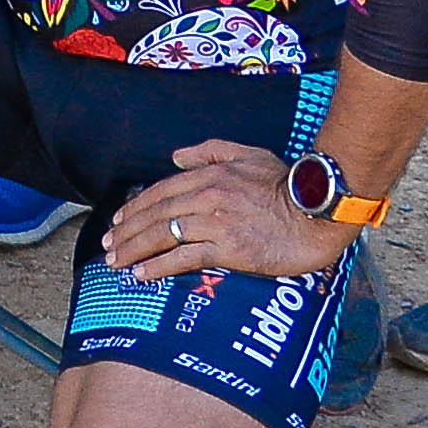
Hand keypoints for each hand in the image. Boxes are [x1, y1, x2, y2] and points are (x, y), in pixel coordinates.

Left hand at [109, 137, 353, 285]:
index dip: (136, 207)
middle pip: (156, 214)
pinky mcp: (228, 249)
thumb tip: (177, 157)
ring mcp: (216, 223)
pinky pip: (184, 258)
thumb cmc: (289, 184)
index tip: (119, 221)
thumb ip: (211, 152)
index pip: (161, 191)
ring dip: (134, 250)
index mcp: (210, 175)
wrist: (319, 212)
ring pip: (163, 235)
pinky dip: (158, 266)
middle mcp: (207, 197)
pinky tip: (141, 275)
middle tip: (108, 245)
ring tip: (115, 262)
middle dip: (127, 231)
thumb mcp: (250, 154)